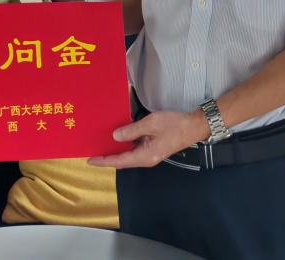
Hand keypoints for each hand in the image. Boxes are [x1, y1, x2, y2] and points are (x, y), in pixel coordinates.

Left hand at [87, 109, 208, 168]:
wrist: (193, 126)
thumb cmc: (174, 124)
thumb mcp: (151, 123)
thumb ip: (132, 130)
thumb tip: (115, 136)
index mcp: (145, 156)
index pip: (119, 161)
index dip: (104, 161)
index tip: (90, 160)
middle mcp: (146, 159)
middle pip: (122, 161)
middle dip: (107, 158)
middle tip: (92, 151)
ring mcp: (150, 155)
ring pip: (128, 156)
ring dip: (116, 152)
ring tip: (101, 144)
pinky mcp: (153, 149)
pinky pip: (135, 150)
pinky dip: (125, 146)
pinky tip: (118, 138)